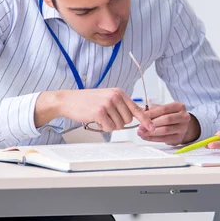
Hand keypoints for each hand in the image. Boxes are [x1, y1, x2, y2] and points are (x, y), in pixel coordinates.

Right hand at [36, 88, 153, 132]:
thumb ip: (121, 105)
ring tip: (100, 117)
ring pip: (119, 125)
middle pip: (128, 120)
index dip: (145, 120)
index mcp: (119, 92)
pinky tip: (95, 120)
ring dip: (109, 125)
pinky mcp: (100, 112)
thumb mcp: (107, 98)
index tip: (152, 127)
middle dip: (118, 122)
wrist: (68, 100)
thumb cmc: (87, 101)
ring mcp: (108, 104)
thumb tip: (135, 117)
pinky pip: (109, 128)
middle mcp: (115, 96)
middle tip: (107, 117)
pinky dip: (103, 127)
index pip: (136, 108)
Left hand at [137, 102, 198, 144]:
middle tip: (140, 126)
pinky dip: (153, 138)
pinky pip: (164, 139)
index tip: (141, 116)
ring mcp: (182, 128)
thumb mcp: (165, 109)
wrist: (183, 126)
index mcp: (179, 107)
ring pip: (165, 130)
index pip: (164, 109)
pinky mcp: (179, 138)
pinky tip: (146, 137)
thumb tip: (142, 113)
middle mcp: (183, 117)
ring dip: (151, 132)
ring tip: (141, 133)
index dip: (152, 113)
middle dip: (151, 123)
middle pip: (166, 119)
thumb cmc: (172, 116)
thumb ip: (154, 110)